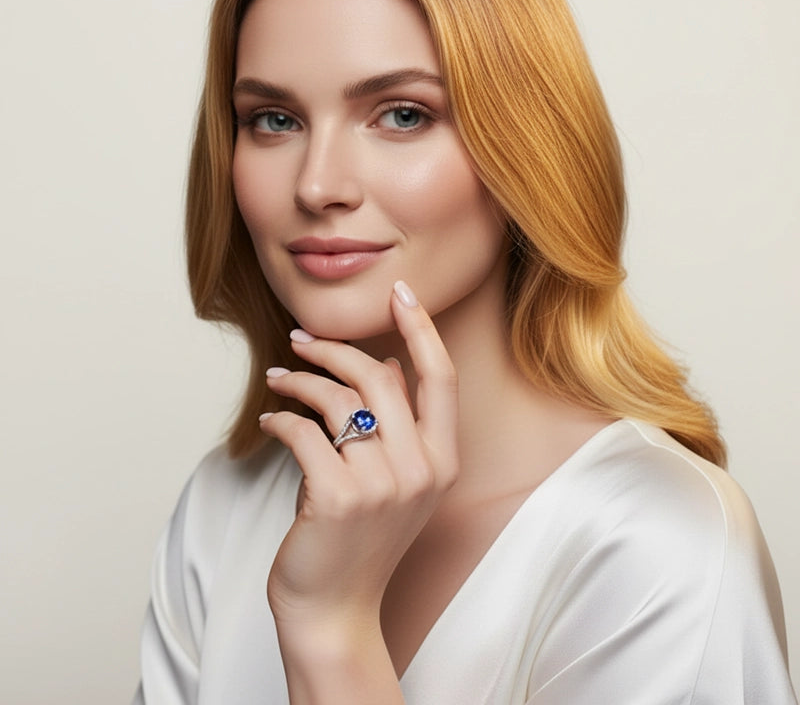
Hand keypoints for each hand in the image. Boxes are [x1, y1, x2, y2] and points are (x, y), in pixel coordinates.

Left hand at [259, 280, 458, 638]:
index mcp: (443, 461)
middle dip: (334, 348)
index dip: (422, 328)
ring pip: (338, 400)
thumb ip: (401, 425)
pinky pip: (303, 432)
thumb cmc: (362, 540)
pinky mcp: (338, 497)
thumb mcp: (398, 482)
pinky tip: (268, 421)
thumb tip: (390, 364)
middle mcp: (421, 469)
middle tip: (299, 339)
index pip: (441, 377)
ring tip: (278, 378)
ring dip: (300, 380)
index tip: (401, 293)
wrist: (336, 609)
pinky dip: (279, 419)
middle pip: (379, 376)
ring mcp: (382, 485)